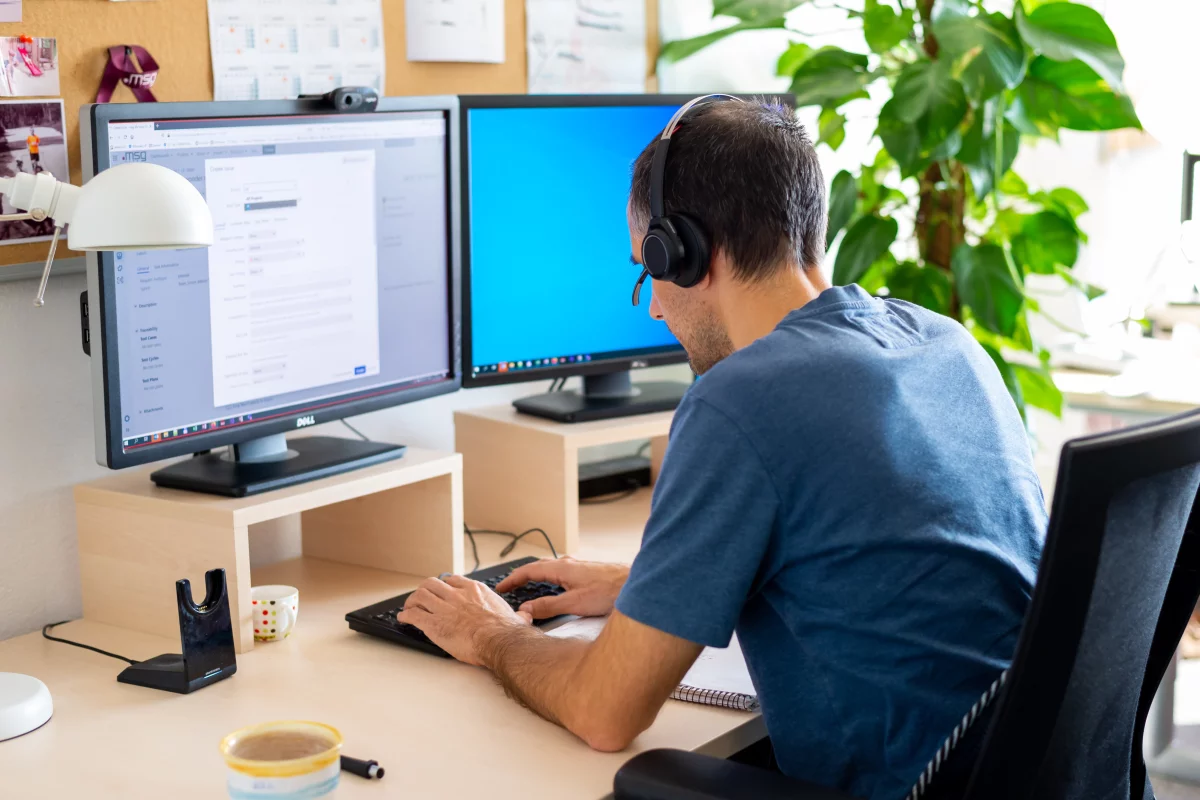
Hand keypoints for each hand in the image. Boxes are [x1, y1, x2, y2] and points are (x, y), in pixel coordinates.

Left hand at [398, 575, 528, 665]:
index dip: (444, 585)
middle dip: (424, 590)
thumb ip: (518, 614)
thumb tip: (525, 617)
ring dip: (412, 601)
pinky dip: (406, 615)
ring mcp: (444, 607)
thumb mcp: (515, 616)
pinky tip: (404, 619)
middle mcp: (457, 595)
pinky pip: (413, 614)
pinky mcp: (433, 623)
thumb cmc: (506, 631)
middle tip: (421, 597)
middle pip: (432, 583)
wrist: (498, 640)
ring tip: (409, 607)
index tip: (441, 590)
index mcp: (475, 590)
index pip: (453, 580)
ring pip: (419, 595)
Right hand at [495, 557, 628, 619]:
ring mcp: (579, 567)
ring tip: (528, 586)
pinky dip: (551, 579)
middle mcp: (569, 564)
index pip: (529, 570)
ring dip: (537, 577)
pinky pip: (562, 573)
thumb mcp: (574, 604)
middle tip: (510, 586)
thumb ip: (548, 607)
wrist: (635, 584)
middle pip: (539, 567)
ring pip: (552, 569)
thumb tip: (525, 610)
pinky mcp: (588, 573)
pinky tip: (557, 587)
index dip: (513, 578)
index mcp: (561, 568)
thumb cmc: (609, 591)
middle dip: (522, 576)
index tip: (501, 587)